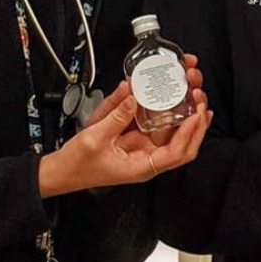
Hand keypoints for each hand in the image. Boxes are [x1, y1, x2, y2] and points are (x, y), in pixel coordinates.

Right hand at [40, 75, 211, 197]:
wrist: (61, 171)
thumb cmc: (77, 165)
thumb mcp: (94, 138)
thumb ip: (116, 116)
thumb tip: (133, 97)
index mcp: (142, 166)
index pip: (177, 153)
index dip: (190, 133)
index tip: (196, 113)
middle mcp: (148, 158)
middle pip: (184, 142)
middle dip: (196, 119)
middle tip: (198, 95)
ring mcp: (144, 147)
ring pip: (175, 131)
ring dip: (186, 111)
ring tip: (192, 90)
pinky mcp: (137, 137)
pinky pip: (159, 124)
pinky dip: (170, 110)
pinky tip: (179, 97)